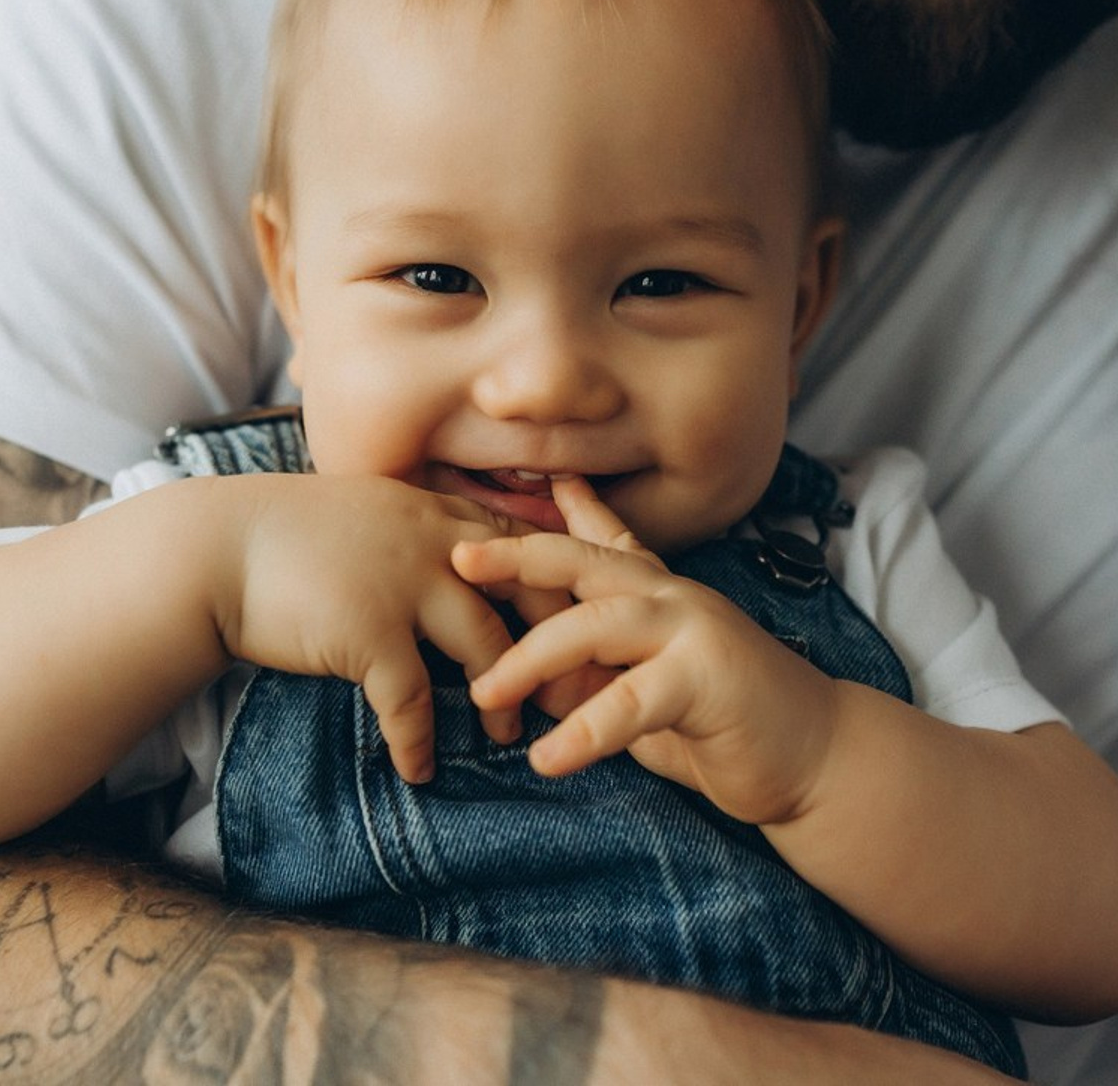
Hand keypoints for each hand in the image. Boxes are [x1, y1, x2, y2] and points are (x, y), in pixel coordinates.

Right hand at [212, 474, 567, 783]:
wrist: (213, 549)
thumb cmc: (286, 534)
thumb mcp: (366, 513)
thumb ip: (418, 530)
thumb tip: (457, 564)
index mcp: (436, 512)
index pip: (524, 545)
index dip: (560, 587)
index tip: (584, 625)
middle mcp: (434, 543)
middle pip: (529, 592)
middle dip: (560, 643)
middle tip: (577, 689)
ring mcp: (404, 586)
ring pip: (486, 647)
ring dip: (502, 699)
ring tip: (509, 736)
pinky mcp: (368, 633)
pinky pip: (411, 700)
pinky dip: (418, 741)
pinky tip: (420, 770)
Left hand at [457, 478, 839, 826]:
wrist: (815, 756)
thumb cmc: (718, 719)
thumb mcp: (640, 684)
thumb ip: (588, 668)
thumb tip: (519, 674)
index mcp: (651, 590)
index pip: (585, 546)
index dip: (531, 527)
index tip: (474, 514)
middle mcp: (670, 595)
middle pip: (581, 562)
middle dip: (516, 557)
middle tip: (457, 561)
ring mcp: (692, 629)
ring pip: (597, 624)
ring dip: (534, 657)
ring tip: (485, 694)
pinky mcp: (708, 680)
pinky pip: (633, 701)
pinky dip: (586, 730)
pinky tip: (547, 758)